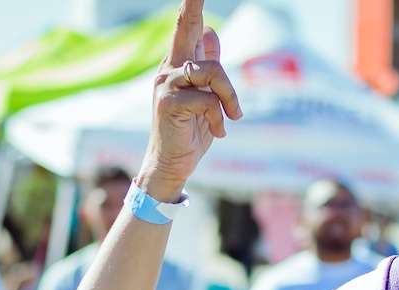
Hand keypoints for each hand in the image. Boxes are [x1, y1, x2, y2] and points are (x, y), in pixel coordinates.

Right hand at [136, 0, 240, 201]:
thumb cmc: (190, 133)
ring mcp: (167, 83)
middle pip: (189, 30)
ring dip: (229, 96)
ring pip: (212, 72)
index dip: (191, 5)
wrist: (173, 164)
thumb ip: (208, 69)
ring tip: (232, 116)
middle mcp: (169, 68)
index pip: (185, 26)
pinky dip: (220, 118)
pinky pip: (208, 100)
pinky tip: (218, 132)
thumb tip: (212, 33)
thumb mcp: (206, 99)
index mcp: (179, 65)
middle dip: (193, 6)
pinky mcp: (169, 102)